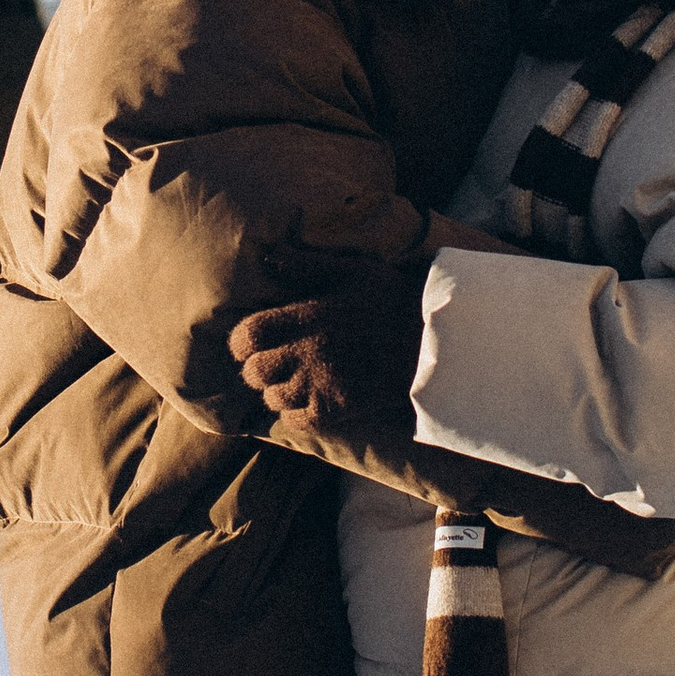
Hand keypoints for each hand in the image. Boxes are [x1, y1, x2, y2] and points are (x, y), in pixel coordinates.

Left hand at [229, 266, 423, 440]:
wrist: (433, 341)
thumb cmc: (392, 299)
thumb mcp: (351, 271)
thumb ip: (306, 265)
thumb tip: (269, 255)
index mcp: (306, 317)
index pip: (247, 336)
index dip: (241, 342)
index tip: (250, 343)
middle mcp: (307, 353)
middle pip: (254, 372)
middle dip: (257, 368)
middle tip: (271, 364)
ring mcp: (320, 384)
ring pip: (273, 398)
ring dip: (276, 391)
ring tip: (291, 382)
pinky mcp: (336, 409)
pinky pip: (296, 421)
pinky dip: (293, 414)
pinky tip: (305, 403)